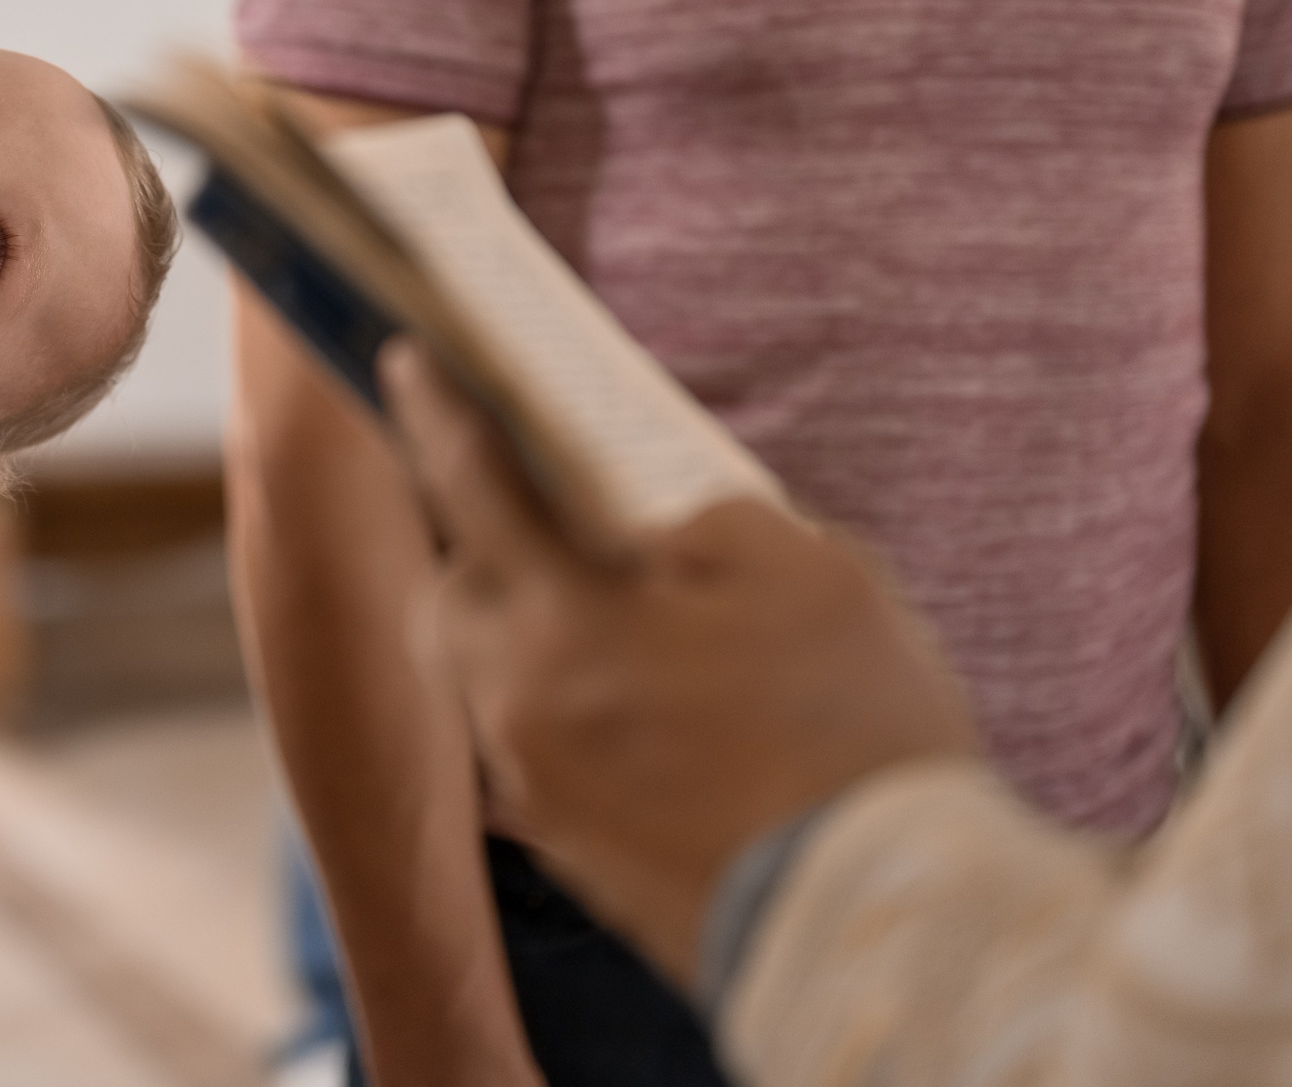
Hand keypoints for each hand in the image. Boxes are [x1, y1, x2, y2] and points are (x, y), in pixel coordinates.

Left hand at [376, 339, 976, 987]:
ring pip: (487, 688)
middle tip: (534, 527)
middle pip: (452, 603)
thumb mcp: (815, 574)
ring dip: (521, 643)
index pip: (473, 483)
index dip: (439, 412)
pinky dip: (560, 724)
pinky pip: (530, 764)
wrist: (885, 928)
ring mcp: (539, 793)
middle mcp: (521, 707)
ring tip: (598, 624)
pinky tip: (628, 717)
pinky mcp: (573, 860)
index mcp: (564, 619)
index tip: (406, 362)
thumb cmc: (858, 738)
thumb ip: (713, 523)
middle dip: (477, 553)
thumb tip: (661, 527)